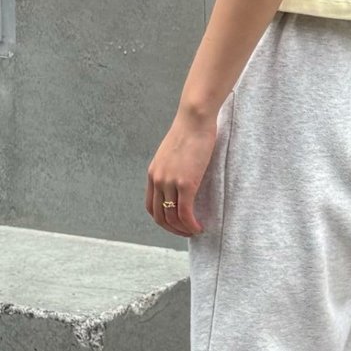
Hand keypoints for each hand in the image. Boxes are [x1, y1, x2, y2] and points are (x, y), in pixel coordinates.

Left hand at [146, 105, 216, 235]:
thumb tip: (183, 177)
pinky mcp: (186, 183)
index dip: (162, 219)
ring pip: (172, 217)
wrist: (195, 118)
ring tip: (196, 230)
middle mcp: (158, 179)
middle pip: (159, 216)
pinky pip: (185, 212)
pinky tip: (199, 227)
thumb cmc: (190, 131)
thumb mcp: (174, 152)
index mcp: (153, 173)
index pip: (151, 206)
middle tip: (187, 232)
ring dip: (183, 229)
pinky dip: (191, 224)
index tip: (176, 223)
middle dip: (172, 229)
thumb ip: (173, 167)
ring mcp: (170, 182)